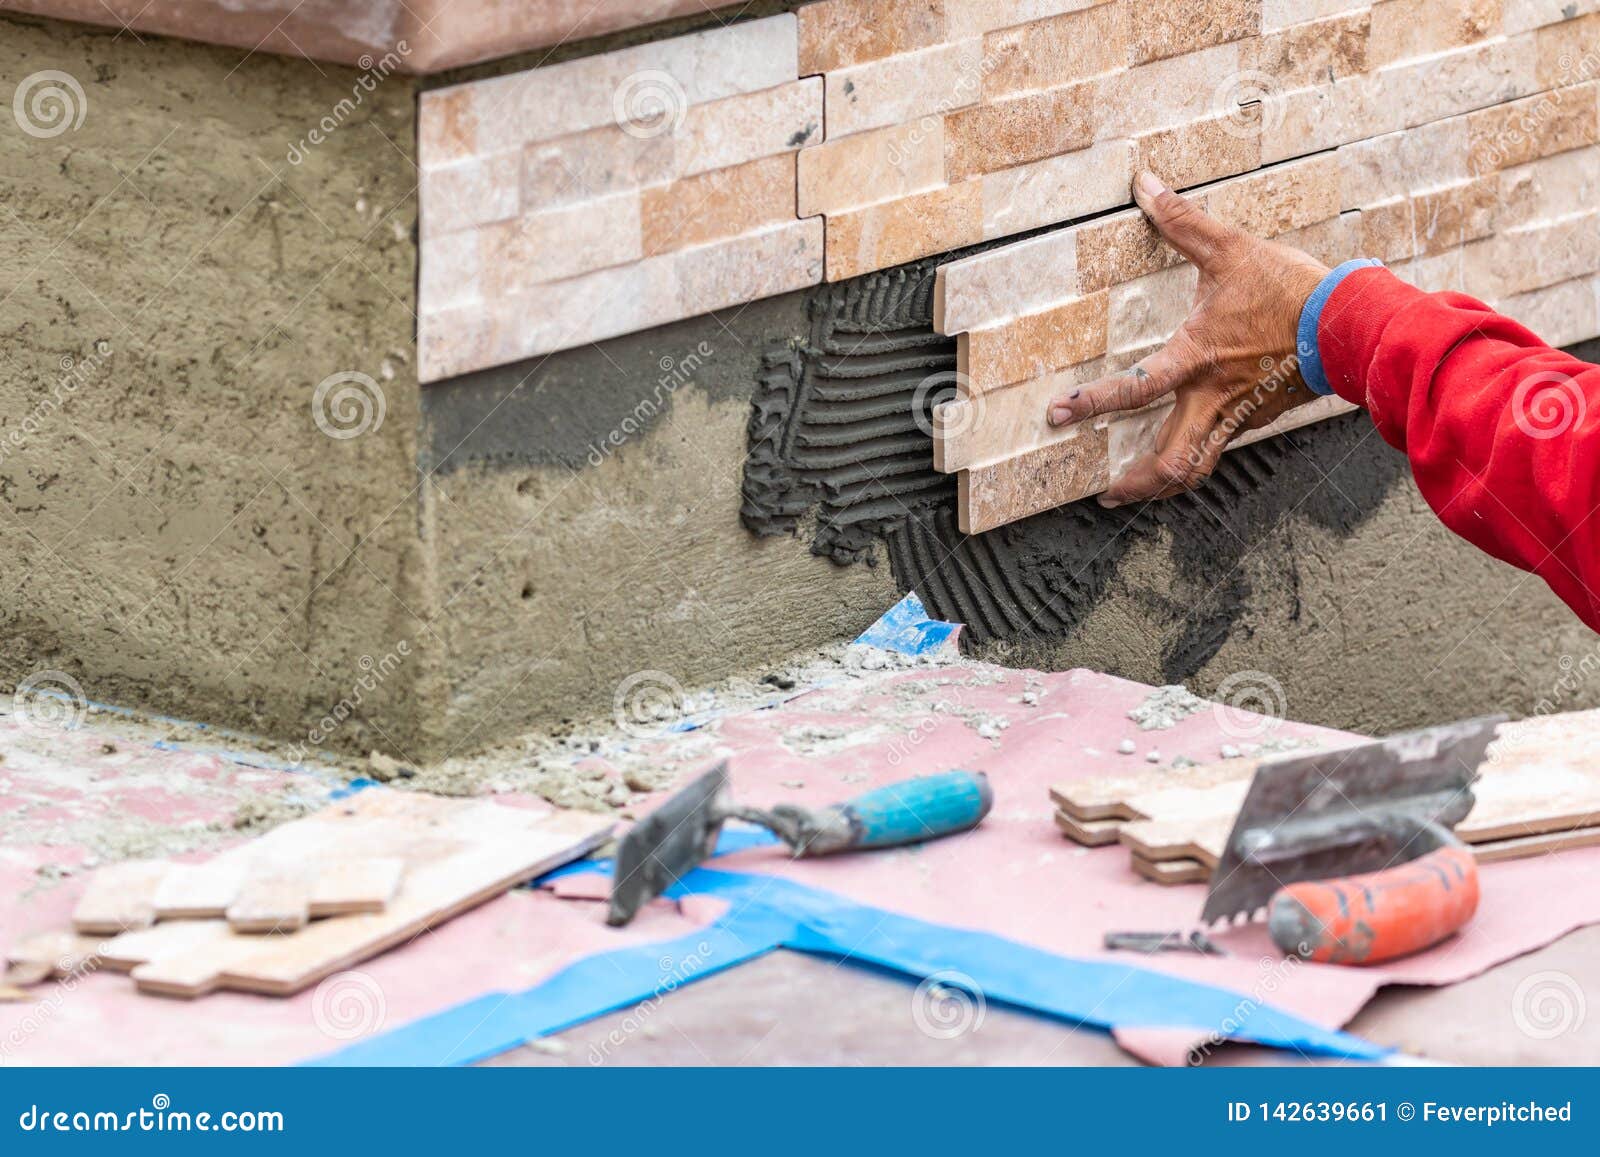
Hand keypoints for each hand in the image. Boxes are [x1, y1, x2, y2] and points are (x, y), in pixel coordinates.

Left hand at [1047, 172, 1329, 506]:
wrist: (1352, 323)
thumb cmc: (1291, 290)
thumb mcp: (1232, 249)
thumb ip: (1182, 221)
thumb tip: (1145, 182)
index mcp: (1197, 360)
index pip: (1135, 390)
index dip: (1093, 404)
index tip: (1059, 415)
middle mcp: (1212, 398)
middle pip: (1171, 465)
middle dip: (1135, 485)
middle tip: (1104, 492)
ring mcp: (1237, 415)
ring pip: (1196, 468)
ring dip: (1163, 484)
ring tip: (1134, 489)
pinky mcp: (1257, 417)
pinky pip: (1218, 448)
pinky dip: (1193, 460)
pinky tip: (1181, 448)